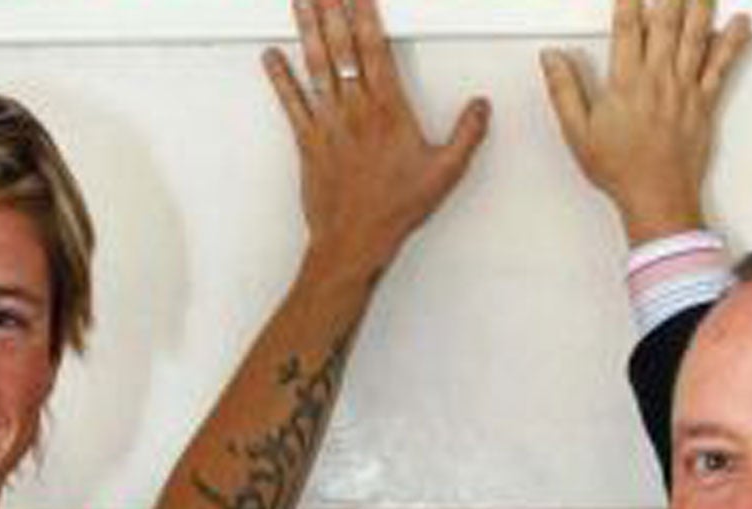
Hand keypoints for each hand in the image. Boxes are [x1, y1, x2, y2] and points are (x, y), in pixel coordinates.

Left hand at [263, 0, 489, 286]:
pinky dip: (280, 78)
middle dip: (332, 7)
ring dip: (307, 29)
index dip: (365, 12)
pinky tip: (271, 56)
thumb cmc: (395, 209)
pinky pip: (291, 103)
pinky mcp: (308, 141)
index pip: (375, 47)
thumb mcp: (445, 172)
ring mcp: (329, 123)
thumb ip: (466, 135)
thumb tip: (481, 106)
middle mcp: (355, 109)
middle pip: (341, 46)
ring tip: (300, 0)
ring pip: (316, 65)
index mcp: (388, 110)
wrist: (354, 240)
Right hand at [541, 0, 751, 241]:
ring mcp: (684, 88)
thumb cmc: (621, 169)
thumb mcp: (578, 133)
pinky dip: (732, 42)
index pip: (626, 26)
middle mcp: (658, 78)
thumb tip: (551, 58)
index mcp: (626, 83)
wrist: (657, 198)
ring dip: (700, 3)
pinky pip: (722, 66)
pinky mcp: (704, 101)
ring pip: (695, 34)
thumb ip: (564, 91)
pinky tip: (740, 21)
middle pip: (665, 20)